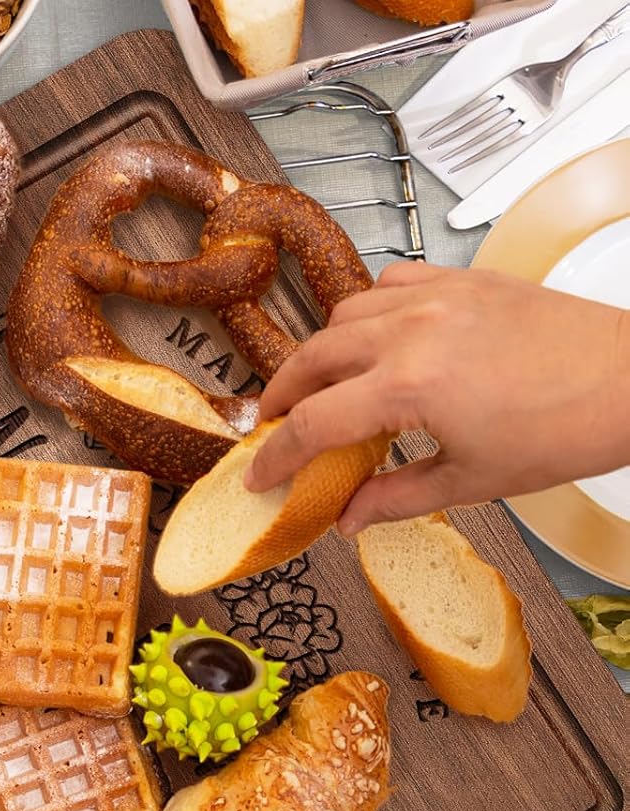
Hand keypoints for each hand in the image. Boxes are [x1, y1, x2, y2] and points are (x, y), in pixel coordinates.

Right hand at [244, 262, 629, 532]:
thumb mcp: (469, 482)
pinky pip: (392, 282)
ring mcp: (439, 297)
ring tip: (321, 383)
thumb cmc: (562, 432)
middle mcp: (414, 331)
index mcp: (409, 386)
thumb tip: (347, 519)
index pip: (313, 423)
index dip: (276, 456)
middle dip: (282, 396)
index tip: (260, 475)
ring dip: (321, 351)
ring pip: (344, 314)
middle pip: (312, 358)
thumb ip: (393, 499)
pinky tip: (375, 337)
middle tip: (275, 427)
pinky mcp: (465, 280)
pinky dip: (369, 310)